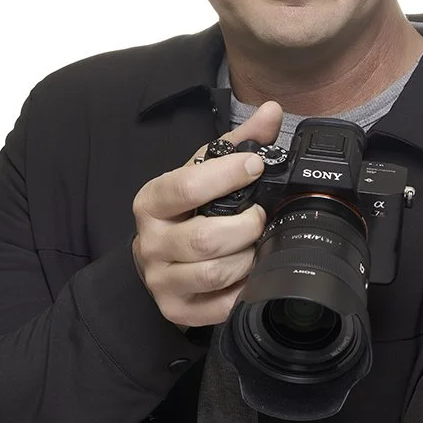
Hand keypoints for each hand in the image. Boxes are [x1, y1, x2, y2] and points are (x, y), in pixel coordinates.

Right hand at [131, 101, 282, 329]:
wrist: (157, 256)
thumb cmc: (186, 209)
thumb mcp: (204, 171)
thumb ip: (238, 141)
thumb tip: (272, 112)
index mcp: (152, 201)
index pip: (186, 187)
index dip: (227, 176)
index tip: (255, 167)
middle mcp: (150, 242)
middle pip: (205, 239)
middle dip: (246, 226)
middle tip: (261, 217)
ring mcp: (160, 280)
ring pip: (214, 273)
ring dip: (248, 258)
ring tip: (257, 245)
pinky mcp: (175, 310)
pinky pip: (220, 307)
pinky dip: (245, 289)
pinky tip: (250, 273)